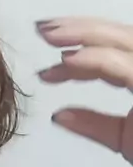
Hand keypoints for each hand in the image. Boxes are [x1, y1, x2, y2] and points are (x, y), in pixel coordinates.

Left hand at [36, 17, 132, 164]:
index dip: (81, 48)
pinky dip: (93, 59)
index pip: (115, 51)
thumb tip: (58, 115)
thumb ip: (93, 123)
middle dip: (79, 28)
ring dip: (83, 33)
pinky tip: (67, 60)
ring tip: (49, 35)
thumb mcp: (123, 137)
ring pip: (121, 39)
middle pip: (118, 36)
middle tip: (42, 30)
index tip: (50, 56)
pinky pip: (120, 64)